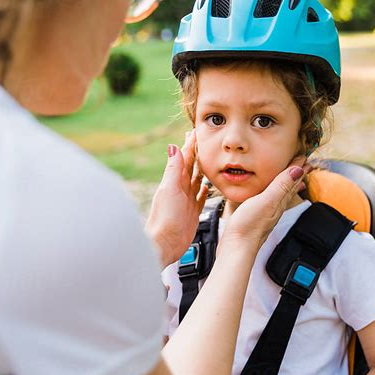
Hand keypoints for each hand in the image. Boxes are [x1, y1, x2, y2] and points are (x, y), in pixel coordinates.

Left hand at [147, 130, 207, 266]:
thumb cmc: (165, 219)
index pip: (185, 157)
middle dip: (198, 152)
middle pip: (191, 166)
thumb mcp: (170, 190)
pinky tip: (208, 186)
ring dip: (202, 169)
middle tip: (205, 140)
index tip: (198, 130)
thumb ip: (173, 169)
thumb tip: (173, 146)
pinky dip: (204, 190)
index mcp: (175, 180)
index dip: (191, 144)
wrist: (164, 244)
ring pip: (197, 180)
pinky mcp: (192, 212)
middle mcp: (181, 188)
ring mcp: (186, 200)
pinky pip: (200, 197)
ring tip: (209, 158)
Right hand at [222, 155, 308, 250]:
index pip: (292, 179)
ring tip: (294, 177)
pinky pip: (270, 200)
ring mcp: (267, 213)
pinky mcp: (257, 217)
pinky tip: (271, 195)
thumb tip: (299, 170)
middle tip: (305, 163)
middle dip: (297, 174)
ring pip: (281, 194)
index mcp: (279, 201)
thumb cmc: (249, 226)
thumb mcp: (266, 201)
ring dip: (288, 183)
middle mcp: (276, 207)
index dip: (298, 167)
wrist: (236, 248)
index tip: (304, 155)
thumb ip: (281, 186)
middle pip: (290, 187)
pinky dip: (275, 193)